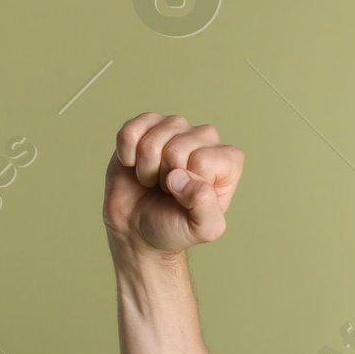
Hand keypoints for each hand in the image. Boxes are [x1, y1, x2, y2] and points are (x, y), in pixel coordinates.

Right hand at [105, 112, 243, 256]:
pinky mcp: (146, 124)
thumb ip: (205, 208)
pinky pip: (130, 132)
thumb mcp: (201, 229)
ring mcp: (175, 127)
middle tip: (168, 191)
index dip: (187, 186)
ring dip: (146, 170)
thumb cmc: (174, 228)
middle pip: (177, 150)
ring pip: (152, 141)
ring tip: (154, 181)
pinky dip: (126, 155)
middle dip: (165, 178)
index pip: (203, 161)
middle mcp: (205, 137)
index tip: (186, 199)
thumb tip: (181, 177)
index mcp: (228, 161)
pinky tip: (134, 166)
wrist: (138, 229)